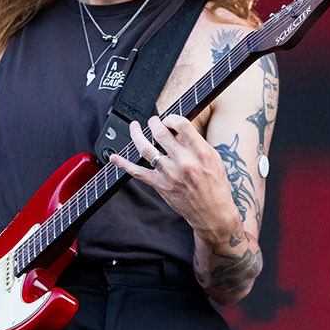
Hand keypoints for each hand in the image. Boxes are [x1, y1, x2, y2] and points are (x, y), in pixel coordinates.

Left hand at [110, 114, 240, 242]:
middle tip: (153, 121)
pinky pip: (137, 172)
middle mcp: (184, 161)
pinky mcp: (160, 185)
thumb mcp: (213, 158)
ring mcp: (169, 174)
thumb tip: (179, 129)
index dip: (171, 118)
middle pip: (160, 133)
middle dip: (153, 122)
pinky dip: (123, 164)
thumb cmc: (215, 185)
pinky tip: (114, 157)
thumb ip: (196, 143)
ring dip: (136, 134)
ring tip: (135, 127)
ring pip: (145, 148)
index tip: (169, 120)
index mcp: (200, 152)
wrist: (212, 212)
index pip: (181, 124)